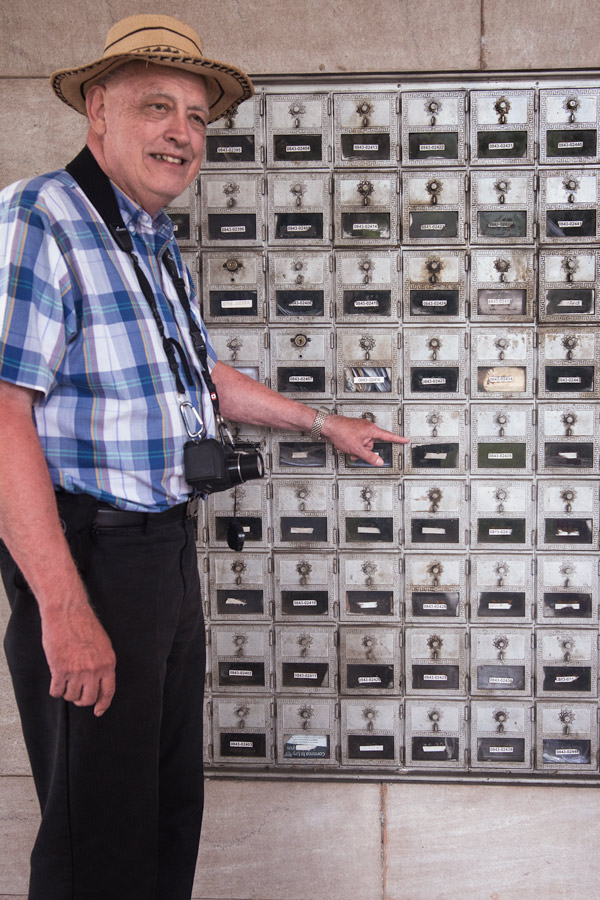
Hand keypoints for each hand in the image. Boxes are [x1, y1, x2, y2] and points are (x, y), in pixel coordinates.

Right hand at [41, 599, 115, 716]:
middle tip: (76, 693)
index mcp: (108, 663)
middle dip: (81, 700)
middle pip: (88, 699)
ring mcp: (77, 672)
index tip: (98, 711)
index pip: (108, 692)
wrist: (68, 613)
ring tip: (65, 680)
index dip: (102, 704)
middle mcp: (94, 670)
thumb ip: (102, 664)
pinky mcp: (60, 670)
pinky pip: (57, 691)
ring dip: (67, 692)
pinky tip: (56, 680)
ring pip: (71, 697)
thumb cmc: (84, 625)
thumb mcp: (103, 644)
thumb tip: (98, 682)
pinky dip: (55, 689)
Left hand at [320, 413, 408, 465]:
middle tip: (356, 453)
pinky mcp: (353, 430)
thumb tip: (379, 462)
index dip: (398, 439)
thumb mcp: (357, 449)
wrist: (328, 426)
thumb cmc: (342, 432)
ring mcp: (360, 428)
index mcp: (371, 430)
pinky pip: (356, 441)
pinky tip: (344, 446)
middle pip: (372, 444)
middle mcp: (367, 427)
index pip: (388, 436)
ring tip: (347, 449)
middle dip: (364, 451)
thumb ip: (369, 457)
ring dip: (356, 449)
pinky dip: (351, 445)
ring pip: (362, 444)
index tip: (406, 440)